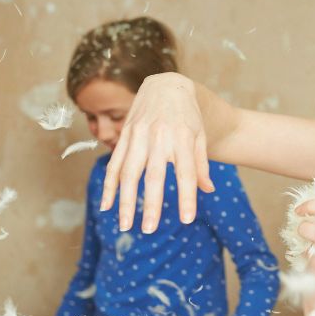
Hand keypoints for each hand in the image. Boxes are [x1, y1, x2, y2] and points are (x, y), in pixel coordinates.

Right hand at [100, 73, 214, 232]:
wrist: (167, 85)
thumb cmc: (188, 116)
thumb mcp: (200, 136)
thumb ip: (201, 163)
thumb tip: (208, 190)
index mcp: (183, 137)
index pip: (186, 172)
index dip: (187, 196)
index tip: (187, 219)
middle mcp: (160, 137)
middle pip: (154, 175)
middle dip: (150, 204)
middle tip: (149, 230)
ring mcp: (139, 135)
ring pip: (129, 172)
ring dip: (124, 200)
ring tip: (125, 225)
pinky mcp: (125, 135)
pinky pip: (114, 163)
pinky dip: (109, 185)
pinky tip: (106, 205)